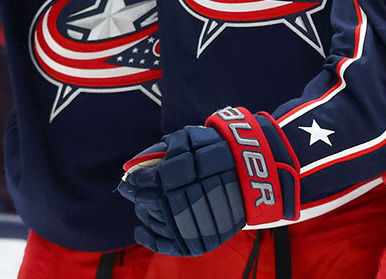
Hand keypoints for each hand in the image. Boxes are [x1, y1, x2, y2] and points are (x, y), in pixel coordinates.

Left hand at [118, 107, 298, 255]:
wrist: (255, 172)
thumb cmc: (217, 150)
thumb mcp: (187, 139)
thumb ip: (157, 152)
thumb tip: (130, 166)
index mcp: (182, 174)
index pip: (147, 182)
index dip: (135, 180)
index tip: (130, 179)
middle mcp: (187, 199)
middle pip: (149, 201)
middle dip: (137, 195)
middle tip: (131, 190)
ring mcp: (195, 222)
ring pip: (157, 222)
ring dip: (144, 213)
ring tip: (142, 205)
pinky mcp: (202, 239)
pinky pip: (169, 245)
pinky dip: (152, 239)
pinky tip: (141, 231)